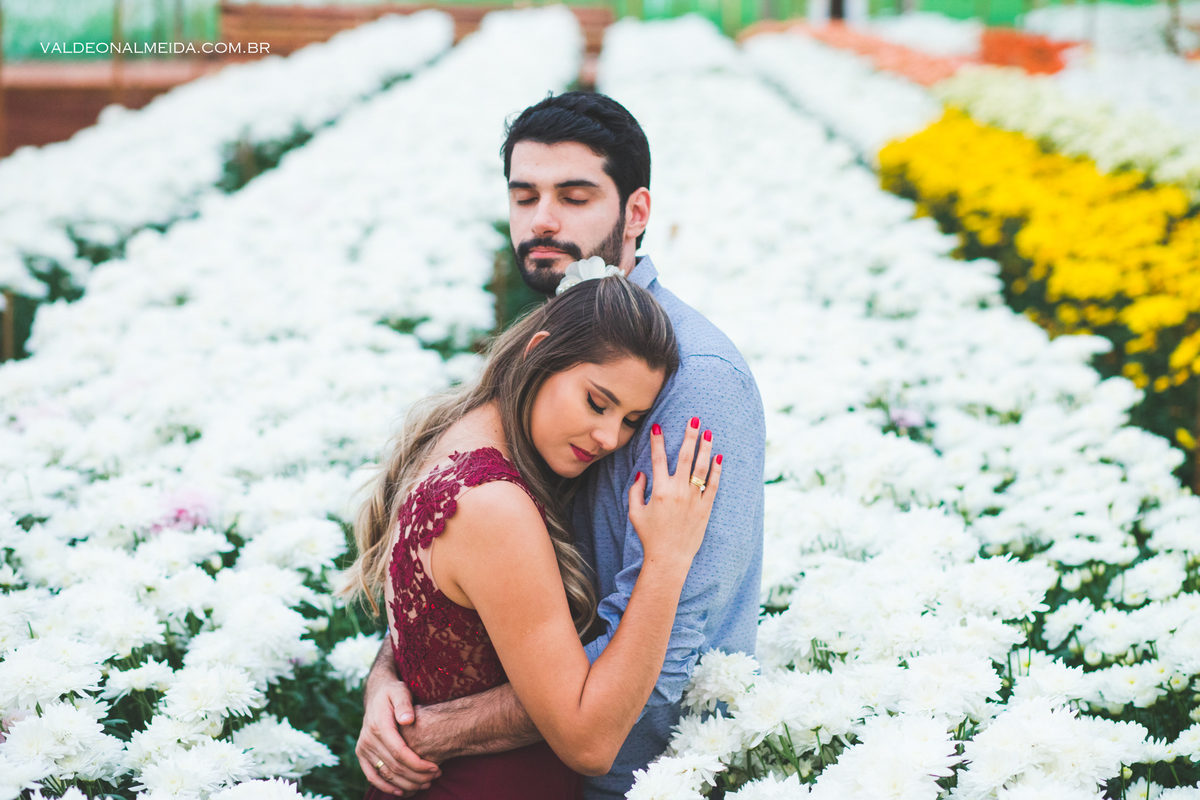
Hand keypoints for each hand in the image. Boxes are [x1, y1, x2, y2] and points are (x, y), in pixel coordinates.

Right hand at [357, 677, 441, 795]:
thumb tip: (408, 720)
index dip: (418, 764)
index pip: (399, 752)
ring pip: (385, 774)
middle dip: (416, 776)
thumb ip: (404, 704)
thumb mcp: (401, 691)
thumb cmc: (394, 692)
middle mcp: (368, 739)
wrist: (377, 694)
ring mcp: (363, 748)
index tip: (435, 768)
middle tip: (435, 777)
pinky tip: (401, 792)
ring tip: (425, 785)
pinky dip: (386, 786)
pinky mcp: (361, 754)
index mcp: (378, 726)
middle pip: (394, 766)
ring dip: (405, 784)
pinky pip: (372, 776)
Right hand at [627, 416, 721, 565]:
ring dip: (705, 448)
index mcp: (659, 490)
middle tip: (694, 420)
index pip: (658, 458)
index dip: (657, 441)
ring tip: (708, 433)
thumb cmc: (650, 536)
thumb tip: (641, 473)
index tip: (658, 426)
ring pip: (702, 468)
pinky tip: (719, 457)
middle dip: (690, 436)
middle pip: (685, 457)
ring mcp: (693, 499)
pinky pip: (713, 485)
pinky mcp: (705, 508)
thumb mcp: (635, 513)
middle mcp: (678, 491)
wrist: (669, 557)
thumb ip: (635, 491)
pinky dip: (716, 470)